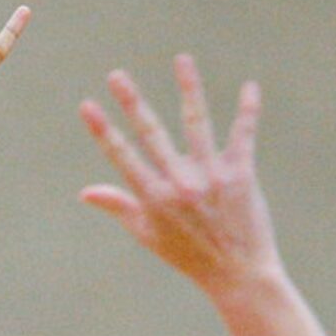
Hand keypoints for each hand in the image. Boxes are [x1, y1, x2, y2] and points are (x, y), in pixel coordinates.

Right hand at [79, 56, 281, 301]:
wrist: (237, 276)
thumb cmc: (190, 256)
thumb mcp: (148, 235)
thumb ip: (119, 207)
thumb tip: (85, 191)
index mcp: (154, 198)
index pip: (122, 157)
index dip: (103, 131)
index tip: (87, 105)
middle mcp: (179, 184)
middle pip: (152, 135)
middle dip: (132, 103)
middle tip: (116, 75)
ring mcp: (210, 177)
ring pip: (196, 123)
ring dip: (189, 89)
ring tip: (182, 60)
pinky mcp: (239, 175)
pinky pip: (243, 135)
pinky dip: (248, 110)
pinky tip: (250, 87)